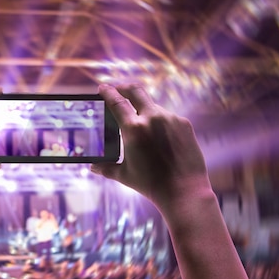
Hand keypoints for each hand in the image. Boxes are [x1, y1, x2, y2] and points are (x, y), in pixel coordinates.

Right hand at [92, 83, 209, 208]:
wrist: (184, 191)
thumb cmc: (151, 185)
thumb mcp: (124, 175)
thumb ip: (106, 168)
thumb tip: (93, 167)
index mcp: (133, 129)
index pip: (117, 101)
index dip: (108, 92)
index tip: (102, 88)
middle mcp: (153, 118)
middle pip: (136, 91)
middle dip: (124, 87)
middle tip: (118, 90)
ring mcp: (171, 119)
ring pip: (153, 107)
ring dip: (144, 111)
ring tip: (141, 127)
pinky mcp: (184, 124)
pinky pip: (168, 118)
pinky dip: (160, 123)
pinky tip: (160, 139)